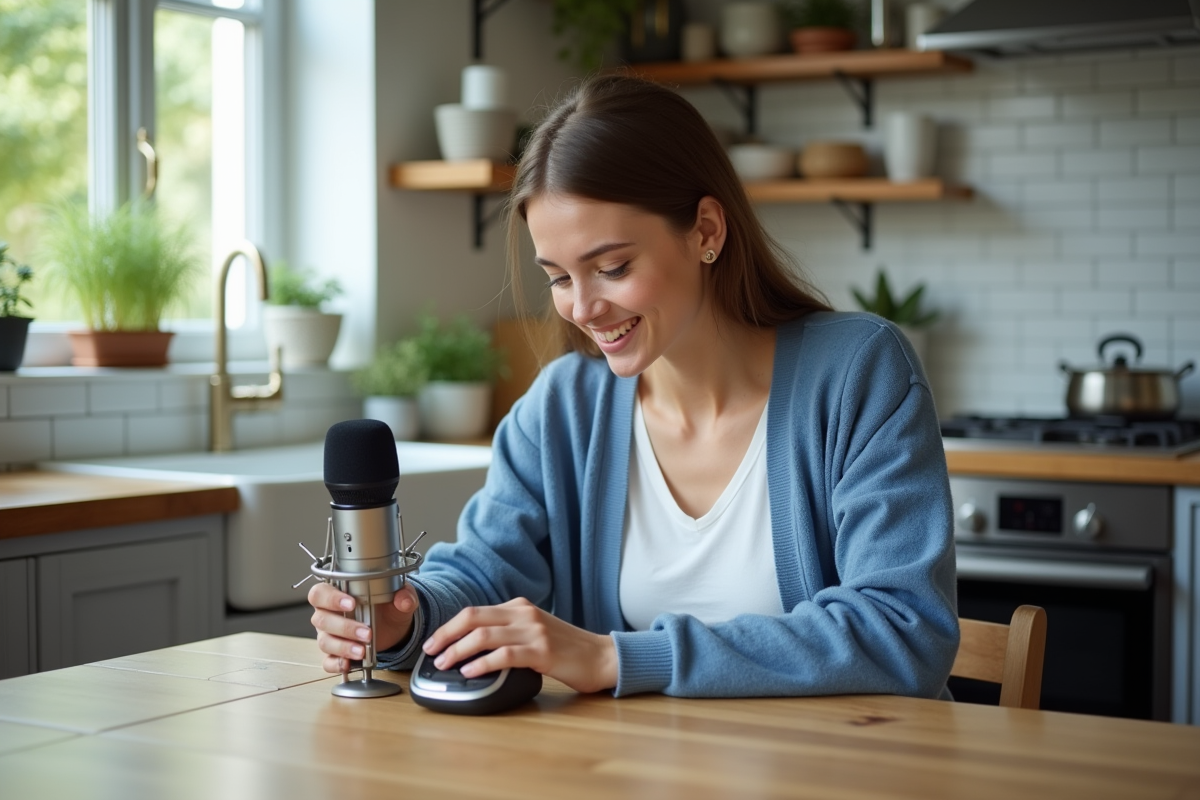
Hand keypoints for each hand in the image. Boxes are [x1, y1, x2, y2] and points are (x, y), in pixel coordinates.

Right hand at [308, 582, 418, 673]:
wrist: (393, 627)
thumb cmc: (386, 606)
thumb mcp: (399, 597)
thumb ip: (404, 595)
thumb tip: (404, 600)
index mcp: (336, 594)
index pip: (320, 593)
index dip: (330, 598)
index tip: (351, 604)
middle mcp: (328, 614)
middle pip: (321, 619)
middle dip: (344, 627)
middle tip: (367, 633)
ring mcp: (329, 635)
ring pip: (324, 642)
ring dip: (343, 647)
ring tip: (362, 651)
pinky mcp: (334, 654)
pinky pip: (327, 662)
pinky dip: (336, 664)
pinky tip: (349, 664)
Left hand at [422, 597, 617, 693]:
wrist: (602, 657)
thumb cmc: (568, 650)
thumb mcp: (535, 631)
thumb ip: (509, 631)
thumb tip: (473, 645)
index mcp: (520, 607)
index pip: (474, 611)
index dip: (449, 627)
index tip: (434, 642)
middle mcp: (524, 614)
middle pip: (472, 618)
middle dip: (446, 635)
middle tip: (430, 652)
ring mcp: (534, 631)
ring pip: (484, 635)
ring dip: (458, 651)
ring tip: (445, 664)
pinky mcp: (543, 651)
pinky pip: (504, 655)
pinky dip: (482, 663)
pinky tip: (471, 672)